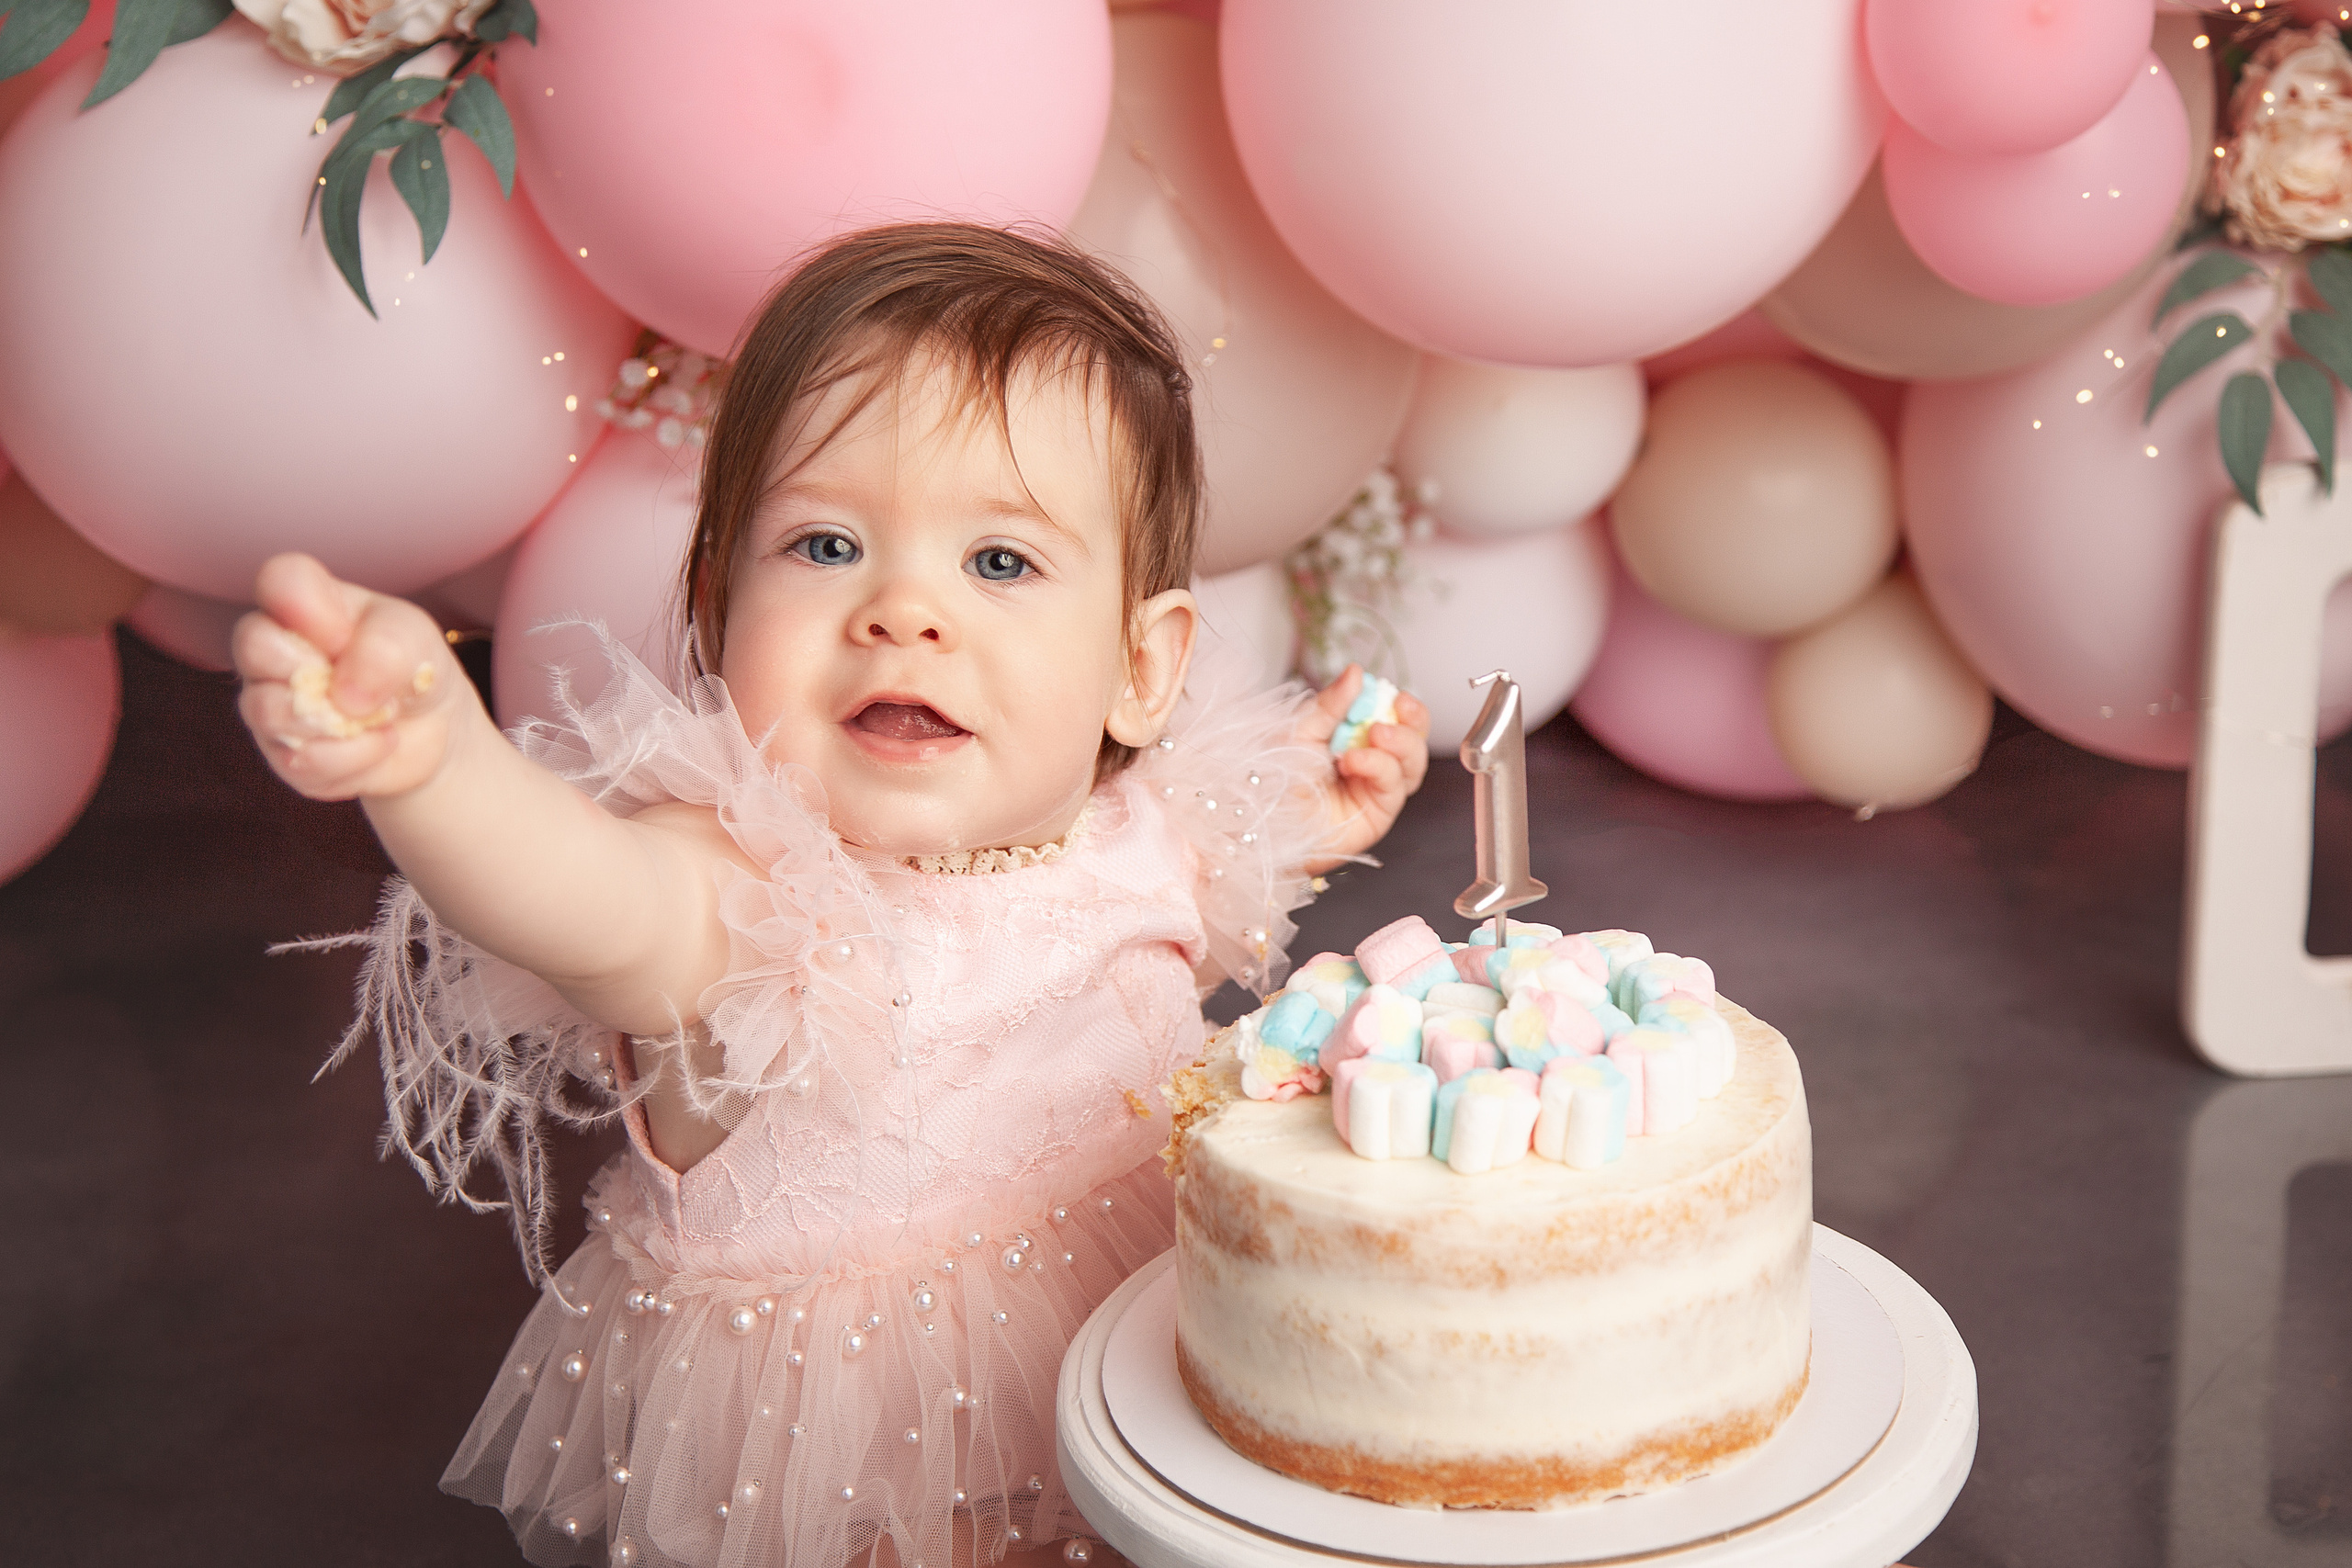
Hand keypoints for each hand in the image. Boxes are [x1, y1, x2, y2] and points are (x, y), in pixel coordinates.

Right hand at [233, 552, 471, 801]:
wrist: (433, 735)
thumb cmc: (413, 669)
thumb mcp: (416, 642)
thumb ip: (384, 648)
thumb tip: (344, 695)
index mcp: (306, 603)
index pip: (278, 579)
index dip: (309, 608)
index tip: (346, 633)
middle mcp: (274, 648)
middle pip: (253, 644)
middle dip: (316, 669)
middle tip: (363, 682)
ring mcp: (269, 702)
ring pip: (270, 711)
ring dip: (343, 723)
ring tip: (381, 717)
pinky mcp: (283, 754)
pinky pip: (302, 761)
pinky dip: (354, 758)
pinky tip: (375, 745)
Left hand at [1296, 664, 1430, 871]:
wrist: (1266, 820)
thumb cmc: (1278, 778)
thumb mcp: (1301, 730)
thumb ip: (1330, 704)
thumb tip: (1356, 672)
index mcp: (1357, 737)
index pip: (1396, 717)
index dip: (1404, 705)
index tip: (1396, 694)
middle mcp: (1374, 762)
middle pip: (1414, 739)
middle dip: (1413, 721)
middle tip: (1397, 707)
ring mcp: (1378, 788)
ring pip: (1413, 761)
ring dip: (1400, 742)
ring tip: (1374, 734)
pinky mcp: (1380, 813)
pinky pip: (1394, 785)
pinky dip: (1379, 767)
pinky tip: (1354, 762)